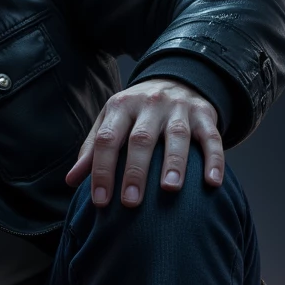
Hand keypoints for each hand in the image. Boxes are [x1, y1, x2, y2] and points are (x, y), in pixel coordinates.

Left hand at [66, 77, 223, 206]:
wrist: (176, 80)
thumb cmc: (136, 113)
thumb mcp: (111, 121)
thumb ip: (92, 149)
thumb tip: (71, 180)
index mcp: (121, 106)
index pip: (107, 139)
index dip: (102, 170)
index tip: (100, 202)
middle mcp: (149, 104)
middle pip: (140, 139)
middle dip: (135, 171)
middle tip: (131, 203)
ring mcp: (179, 108)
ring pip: (177, 135)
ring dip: (173, 163)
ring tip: (170, 189)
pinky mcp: (205, 114)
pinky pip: (212, 137)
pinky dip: (214, 159)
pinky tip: (212, 182)